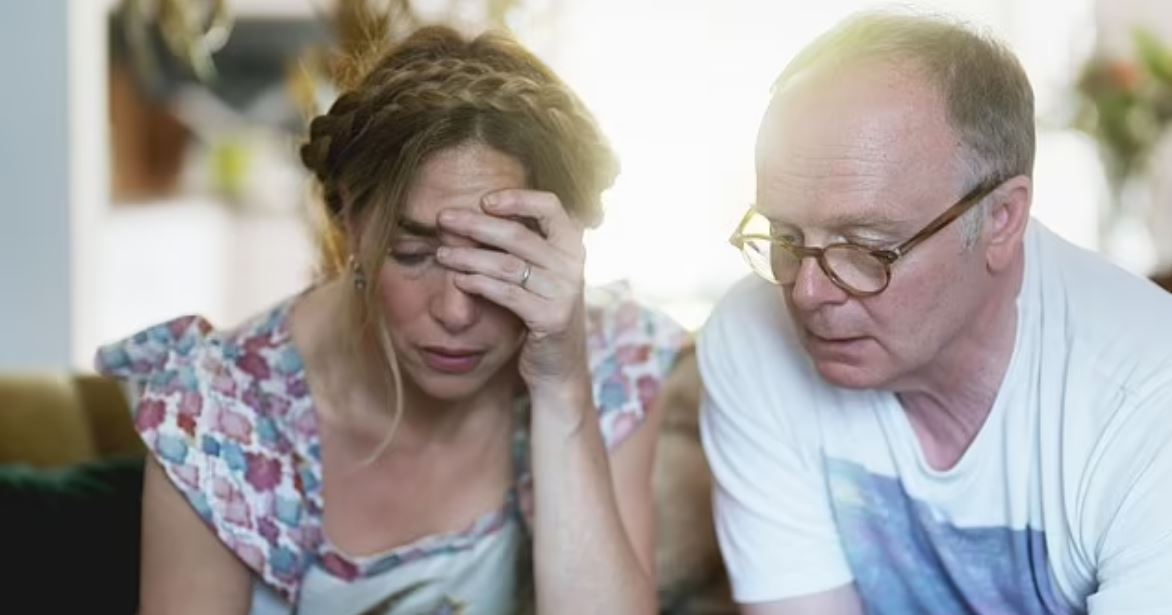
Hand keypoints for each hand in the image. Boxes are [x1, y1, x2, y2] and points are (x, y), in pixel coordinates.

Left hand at [434, 189, 589, 394]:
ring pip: (507, 264)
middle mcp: (573, 264)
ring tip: (442, 253)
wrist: (558, 365)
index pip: (550, 206)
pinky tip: (459, 280)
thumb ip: (525, 244)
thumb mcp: (542, 272)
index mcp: (572, 245)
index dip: (517, 198)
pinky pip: (506, 293)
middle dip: (475, 224)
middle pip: (518, 234)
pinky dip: (478, 284)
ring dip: (469, 256)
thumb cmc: (541, 310)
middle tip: (443, 218)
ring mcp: (564, 292)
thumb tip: (477, 211)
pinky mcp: (551, 318)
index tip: (484, 200)